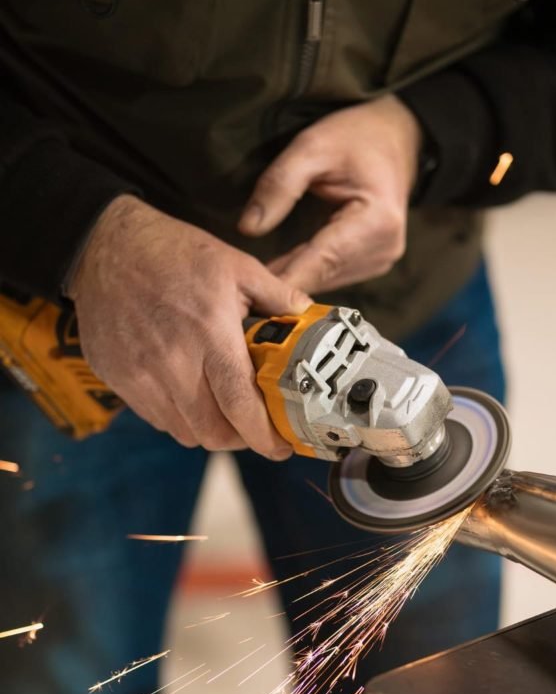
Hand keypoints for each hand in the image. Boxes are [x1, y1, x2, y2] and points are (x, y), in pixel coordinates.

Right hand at [69, 195, 310, 453]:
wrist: (107, 246)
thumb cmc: (175, 253)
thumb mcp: (237, 265)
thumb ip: (278, 296)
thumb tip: (309, 317)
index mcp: (210, 335)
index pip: (240, 407)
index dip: (264, 437)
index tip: (282, 447)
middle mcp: (173, 363)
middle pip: (213, 433)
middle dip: (241, 439)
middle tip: (255, 427)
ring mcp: (140, 375)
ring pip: (184, 431)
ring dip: (210, 430)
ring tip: (224, 411)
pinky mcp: (118, 379)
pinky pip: (156, 418)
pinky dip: (179, 417)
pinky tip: (190, 393)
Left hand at [238, 95, 422, 292]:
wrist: (395, 137)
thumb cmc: (355, 137)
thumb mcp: (311, 147)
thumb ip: (279, 185)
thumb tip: (248, 229)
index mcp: (376, 221)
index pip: (320, 261)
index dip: (283, 278)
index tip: (248, 292)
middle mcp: (384, 248)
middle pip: (322, 276)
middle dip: (282, 281)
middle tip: (239, 286)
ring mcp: (382, 259)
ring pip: (325, 281)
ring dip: (292, 279)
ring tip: (253, 278)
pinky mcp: (374, 263)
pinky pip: (331, 275)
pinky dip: (305, 272)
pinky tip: (278, 269)